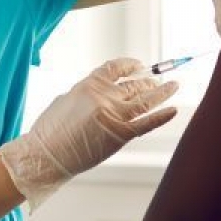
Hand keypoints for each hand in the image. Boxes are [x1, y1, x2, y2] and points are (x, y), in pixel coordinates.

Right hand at [0, 58, 178, 210]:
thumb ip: (87, 94)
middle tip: (158, 81)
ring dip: (162, 92)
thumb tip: (101, 94)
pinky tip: (174, 110)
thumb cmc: (50, 131)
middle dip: (148, 81)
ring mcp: (114, 115)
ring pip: (145, 100)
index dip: (130, 65)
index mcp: (89, 84)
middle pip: (133, 84)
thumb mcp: (66, 100)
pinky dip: (162, 116)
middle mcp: (104, 96)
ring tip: (174, 85)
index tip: (139, 65)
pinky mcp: (120, 135)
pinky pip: (146, 123)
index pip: (116, 67)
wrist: (46, 155)